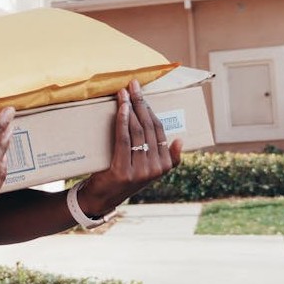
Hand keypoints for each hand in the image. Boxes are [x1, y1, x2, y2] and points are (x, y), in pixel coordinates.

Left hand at [78, 80, 181, 216]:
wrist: (103, 198)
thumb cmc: (124, 176)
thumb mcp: (147, 169)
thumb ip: (166, 158)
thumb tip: (180, 141)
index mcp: (165, 165)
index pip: (160, 129)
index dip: (151, 108)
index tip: (141, 92)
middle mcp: (156, 168)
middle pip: (149, 127)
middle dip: (141, 103)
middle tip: (133, 84)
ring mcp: (140, 171)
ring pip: (137, 131)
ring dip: (130, 108)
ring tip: (124, 92)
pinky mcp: (123, 171)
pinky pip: (124, 139)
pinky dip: (122, 121)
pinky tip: (121, 108)